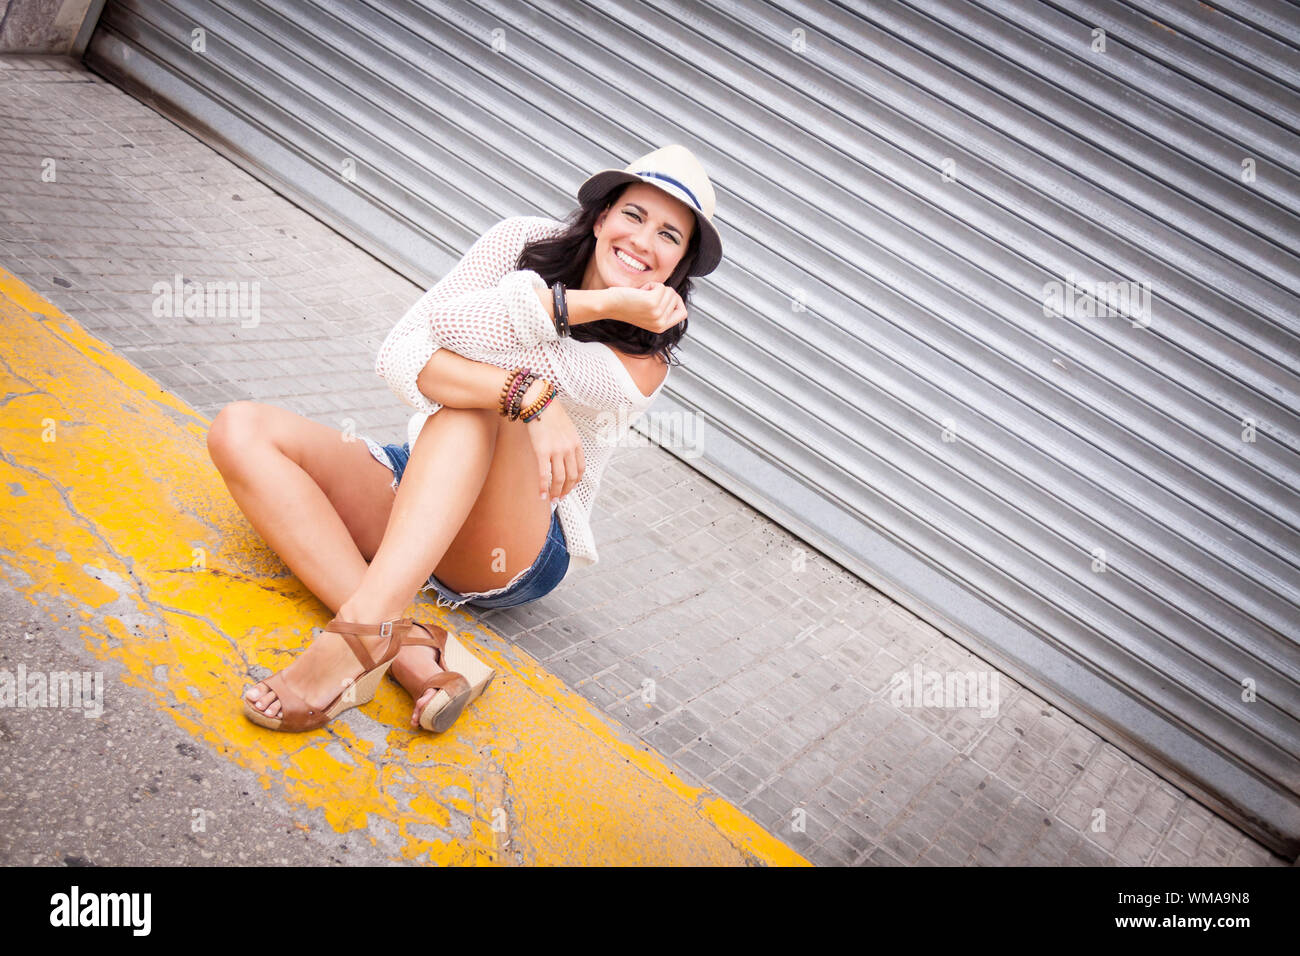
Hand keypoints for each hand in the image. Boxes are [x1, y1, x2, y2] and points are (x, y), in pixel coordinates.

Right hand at [520, 380, 584, 501]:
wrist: (538, 401)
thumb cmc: (549, 413)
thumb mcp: (566, 427)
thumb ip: (567, 442)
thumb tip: (564, 455)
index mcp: (576, 443)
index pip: (581, 468)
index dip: (576, 482)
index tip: (570, 488)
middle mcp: (569, 448)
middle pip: (572, 477)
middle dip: (567, 490)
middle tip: (560, 498)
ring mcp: (556, 451)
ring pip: (559, 479)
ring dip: (556, 492)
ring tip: (551, 499)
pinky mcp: (542, 451)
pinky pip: (544, 474)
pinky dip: (543, 487)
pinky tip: (541, 495)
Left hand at [605, 281, 686, 333]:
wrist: (609, 305)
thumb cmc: (625, 306)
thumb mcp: (648, 313)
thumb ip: (662, 309)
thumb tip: (674, 295)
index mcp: (661, 327)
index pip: (683, 313)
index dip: (677, 303)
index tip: (665, 299)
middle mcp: (661, 323)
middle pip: (676, 298)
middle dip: (662, 293)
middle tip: (645, 297)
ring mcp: (658, 314)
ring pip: (669, 291)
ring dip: (655, 288)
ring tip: (642, 295)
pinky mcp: (653, 303)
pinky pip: (661, 287)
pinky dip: (650, 285)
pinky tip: (640, 292)